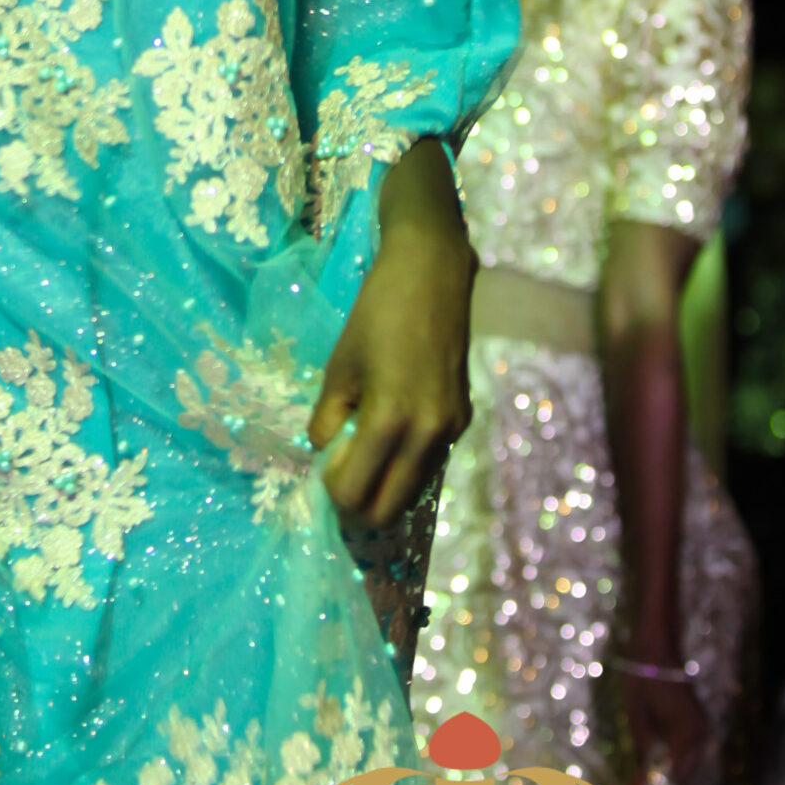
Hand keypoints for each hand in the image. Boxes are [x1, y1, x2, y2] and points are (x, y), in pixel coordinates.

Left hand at [310, 144, 474, 525]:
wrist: (432, 275)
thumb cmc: (376, 314)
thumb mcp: (339, 368)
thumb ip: (328, 419)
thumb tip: (324, 453)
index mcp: (390, 421)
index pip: (356, 494)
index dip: (332, 492)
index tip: (322, 470)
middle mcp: (428, 436)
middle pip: (389, 509)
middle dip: (359, 503)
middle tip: (340, 475)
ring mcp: (451, 430)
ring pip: (413, 490)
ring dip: (385, 485)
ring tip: (362, 452)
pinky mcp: (462, 419)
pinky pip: (429, 462)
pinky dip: (405, 463)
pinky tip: (389, 433)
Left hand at [623, 669, 710, 778]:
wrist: (657, 649)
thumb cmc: (641, 682)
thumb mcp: (636, 719)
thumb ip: (640, 752)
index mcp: (685, 733)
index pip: (678, 775)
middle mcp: (700, 732)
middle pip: (686, 769)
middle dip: (666, 776)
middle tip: (641, 777)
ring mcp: (702, 725)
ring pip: (688, 758)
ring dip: (671, 760)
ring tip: (648, 748)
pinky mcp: (699, 719)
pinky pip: (688, 744)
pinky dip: (674, 747)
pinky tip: (657, 731)